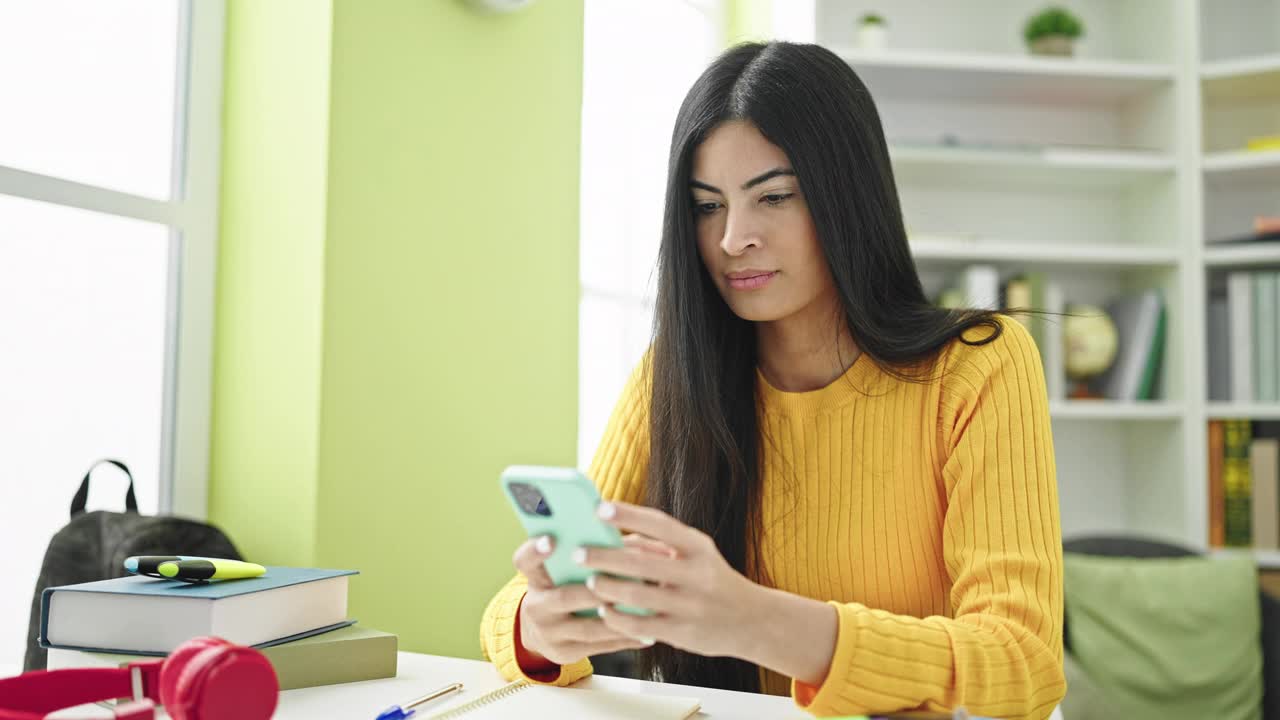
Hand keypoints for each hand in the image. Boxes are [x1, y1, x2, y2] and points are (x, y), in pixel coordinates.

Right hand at [512, 534, 656, 665]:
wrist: (542, 631)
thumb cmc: (563, 587)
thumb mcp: (561, 570)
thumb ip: (587, 552)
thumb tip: (628, 541)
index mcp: (535, 578)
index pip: (525, 561)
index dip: (535, 551)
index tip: (551, 539)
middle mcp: (537, 606)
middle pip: (564, 598)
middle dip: (596, 591)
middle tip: (624, 580)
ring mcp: (550, 633)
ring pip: (587, 628)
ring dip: (618, 618)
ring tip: (646, 608)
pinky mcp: (565, 653)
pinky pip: (600, 647)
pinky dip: (625, 638)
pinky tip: (647, 631)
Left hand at [576, 501, 763, 658]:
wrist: (751, 620)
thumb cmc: (712, 580)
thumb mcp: (697, 554)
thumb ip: (661, 545)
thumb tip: (618, 537)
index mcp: (699, 547)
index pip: (660, 525)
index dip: (629, 515)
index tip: (599, 508)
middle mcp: (697, 574)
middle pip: (641, 562)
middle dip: (604, 557)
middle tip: (578, 552)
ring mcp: (690, 605)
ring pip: (637, 595)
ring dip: (607, 588)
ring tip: (590, 582)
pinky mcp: (683, 633)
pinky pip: (640, 625)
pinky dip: (617, 617)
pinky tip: (605, 611)